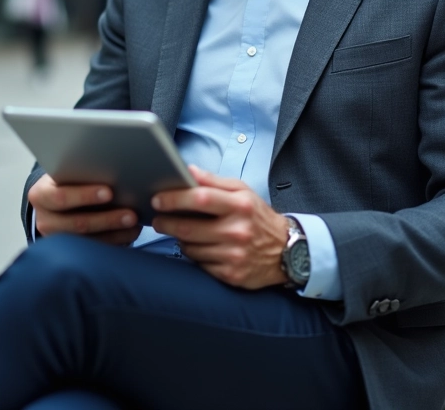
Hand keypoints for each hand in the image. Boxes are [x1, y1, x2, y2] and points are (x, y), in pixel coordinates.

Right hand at [27, 174, 141, 245]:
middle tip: (131, 214)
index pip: (60, 197)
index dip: (85, 195)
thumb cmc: (67, 180)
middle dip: (107, 219)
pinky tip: (130, 233)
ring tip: (134, 225)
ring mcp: (57, 239)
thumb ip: (82, 173)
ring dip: (115, 233)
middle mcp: (45, 220)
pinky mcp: (70, 250)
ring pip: (88, 241)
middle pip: (77, 223)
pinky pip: (94, 250)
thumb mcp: (67, 173)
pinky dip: (115, 241)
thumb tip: (115, 171)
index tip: (109, 192)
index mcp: (41, 195)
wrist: (56, 198)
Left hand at [151, 166, 289, 288]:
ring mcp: (234, 255)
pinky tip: (200, 247)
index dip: (174, 199)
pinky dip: (194, 255)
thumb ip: (213, 181)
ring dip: (180, 239)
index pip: (200, 198)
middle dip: (166, 223)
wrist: (286, 251)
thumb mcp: (242, 192)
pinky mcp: (231, 274)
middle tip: (158, 219)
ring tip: (183, 232)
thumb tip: (187, 170)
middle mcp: (238, 231)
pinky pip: (199, 264)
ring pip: (190, 248)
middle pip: (188, 227)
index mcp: (240, 205)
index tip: (158, 200)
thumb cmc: (258, 217)